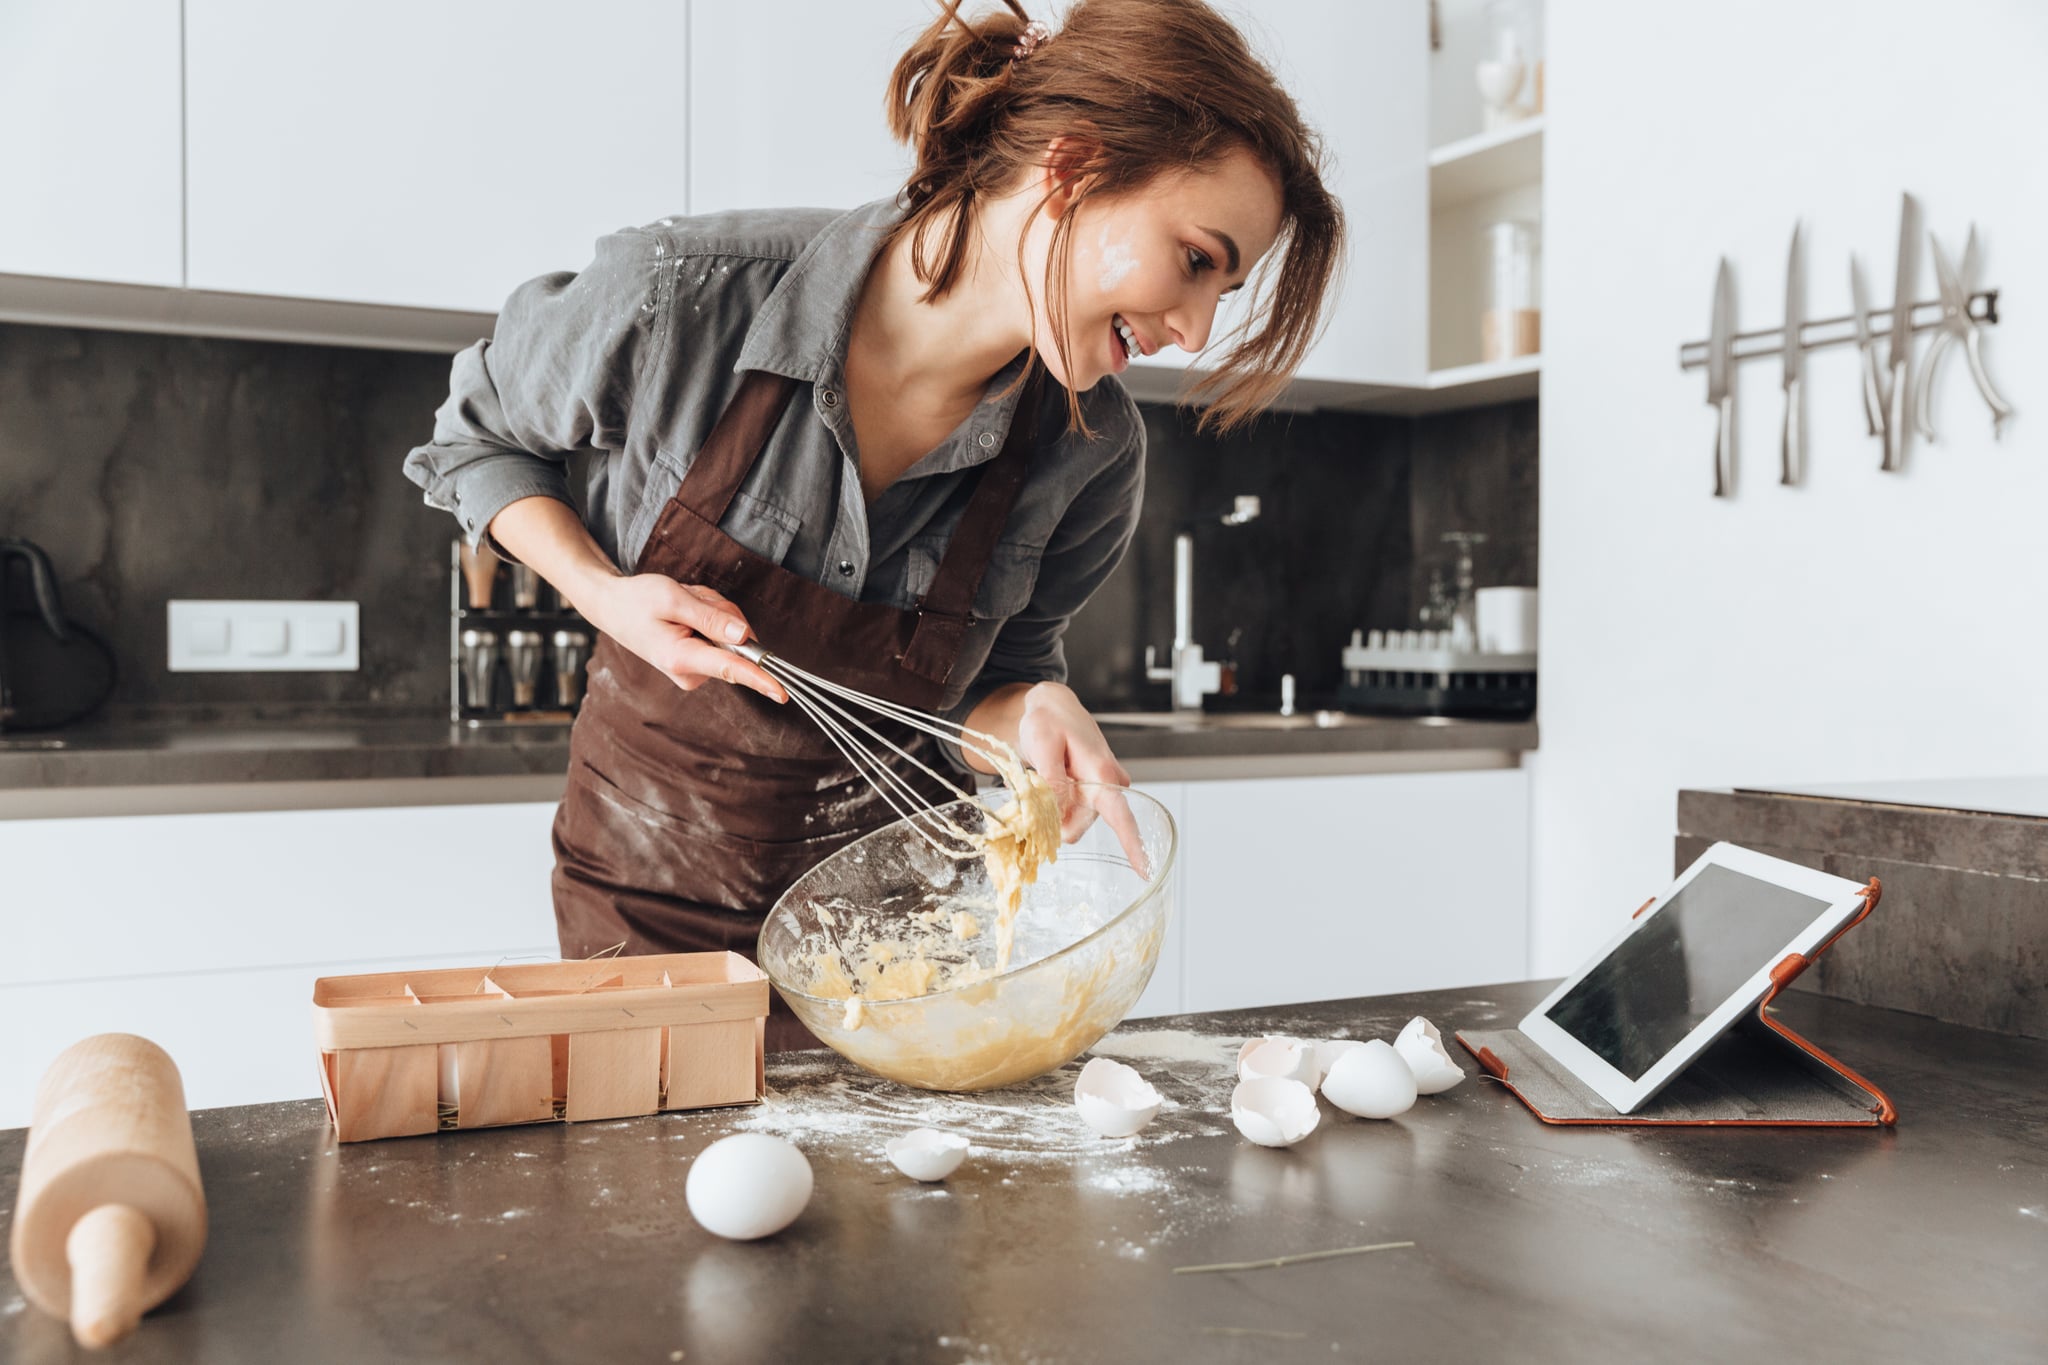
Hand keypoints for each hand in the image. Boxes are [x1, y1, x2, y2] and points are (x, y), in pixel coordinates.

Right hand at [578, 574, 785, 702]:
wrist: (613, 607)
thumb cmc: (638, 600)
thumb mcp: (674, 599)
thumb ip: (710, 618)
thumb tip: (744, 636)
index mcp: (681, 657)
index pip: (729, 668)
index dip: (759, 678)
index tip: (781, 692)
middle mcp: (691, 671)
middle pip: (736, 641)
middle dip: (721, 612)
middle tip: (691, 599)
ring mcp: (695, 670)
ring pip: (731, 635)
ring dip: (713, 611)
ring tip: (683, 605)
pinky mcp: (699, 663)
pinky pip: (722, 637)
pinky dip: (709, 617)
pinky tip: (686, 612)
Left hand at [1012, 683, 1150, 877]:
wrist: (1053, 706)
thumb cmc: (1048, 720)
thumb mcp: (1043, 746)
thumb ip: (1052, 781)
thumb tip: (1058, 814)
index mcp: (1102, 773)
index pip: (1122, 816)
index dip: (1133, 845)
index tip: (1145, 870)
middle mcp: (1108, 785)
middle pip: (1078, 826)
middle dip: (1052, 821)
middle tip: (1031, 792)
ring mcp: (1100, 790)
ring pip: (1070, 821)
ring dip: (1051, 811)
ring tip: (1041, 779)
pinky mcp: (1091, 793)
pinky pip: (1070, 813)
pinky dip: (1054, 807)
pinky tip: (1048, 786)